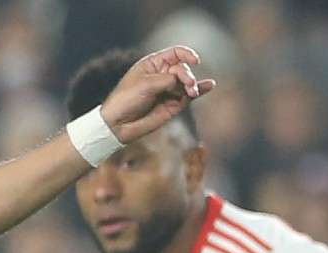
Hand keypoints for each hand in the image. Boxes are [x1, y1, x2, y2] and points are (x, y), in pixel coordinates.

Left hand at [100, 46, 215, 143]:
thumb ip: (170, 79)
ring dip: (192, 85)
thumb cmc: (126, 100)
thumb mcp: (147, 84)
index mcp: (152, 64)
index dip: (187, 54)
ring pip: (187, 82)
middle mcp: (162, 75)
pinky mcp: (173, 104)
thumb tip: (187, 82)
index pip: (176, 53)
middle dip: (186, 75)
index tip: (194, 61)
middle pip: (183, 68)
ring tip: (191, 91)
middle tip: (186, 85)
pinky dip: (200, 90)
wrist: (117, 124)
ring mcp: (168, 90)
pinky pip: (190, 95)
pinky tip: (210, 85)